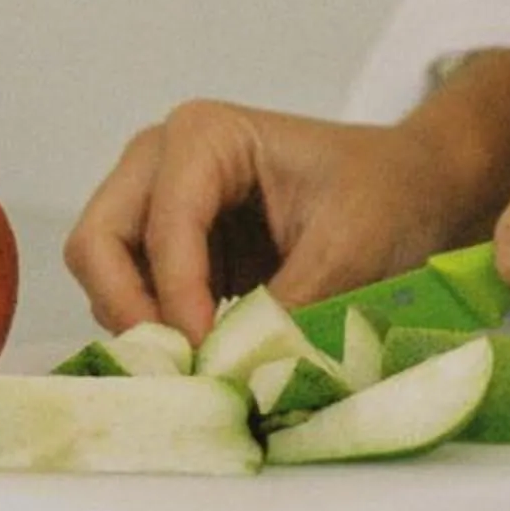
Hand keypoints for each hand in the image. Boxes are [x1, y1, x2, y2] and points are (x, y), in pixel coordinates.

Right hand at [66, 88, 509, 344]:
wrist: (412, 189)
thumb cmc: (388, 194)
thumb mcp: (349, 249)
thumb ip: (287, 311)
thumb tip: (237, 375)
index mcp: (204, 136)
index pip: (161, 226)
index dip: (176, 298)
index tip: (209, 356)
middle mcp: (161, 159)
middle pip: (97, 242)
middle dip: (130, 310)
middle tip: (179, 366)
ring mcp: (156, 200)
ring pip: (103, 272)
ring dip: (141, 324)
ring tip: (200, 363)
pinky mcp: (167, 245)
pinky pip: (131, 292)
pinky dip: (156, 328)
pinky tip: (205, 353)